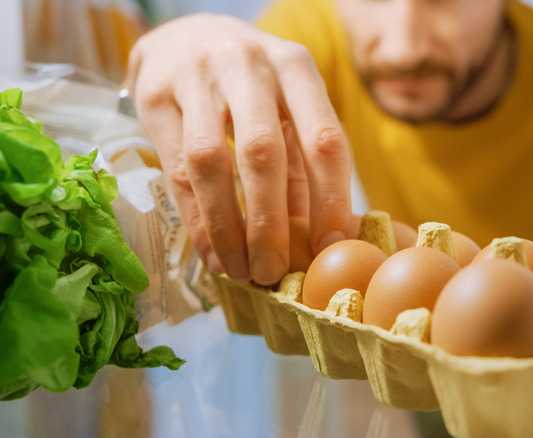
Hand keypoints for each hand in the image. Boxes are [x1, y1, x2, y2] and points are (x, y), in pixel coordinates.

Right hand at [127, 13, 351, 284]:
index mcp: (296, 68)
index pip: (323, 140)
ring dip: (228, 228)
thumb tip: (316, 237)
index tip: (330, 246)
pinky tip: (212, 253)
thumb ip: (302, 164)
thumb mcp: (287, 109)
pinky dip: (198, 219)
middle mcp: (248, 65)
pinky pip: (176, 169)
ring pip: (212, 163)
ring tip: (240, 270)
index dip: (331, 200)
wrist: (183, 35)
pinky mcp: (154, 95)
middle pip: (263, 153)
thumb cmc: (251, 84)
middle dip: (270, 224)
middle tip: (274, 271)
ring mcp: (196, 76)